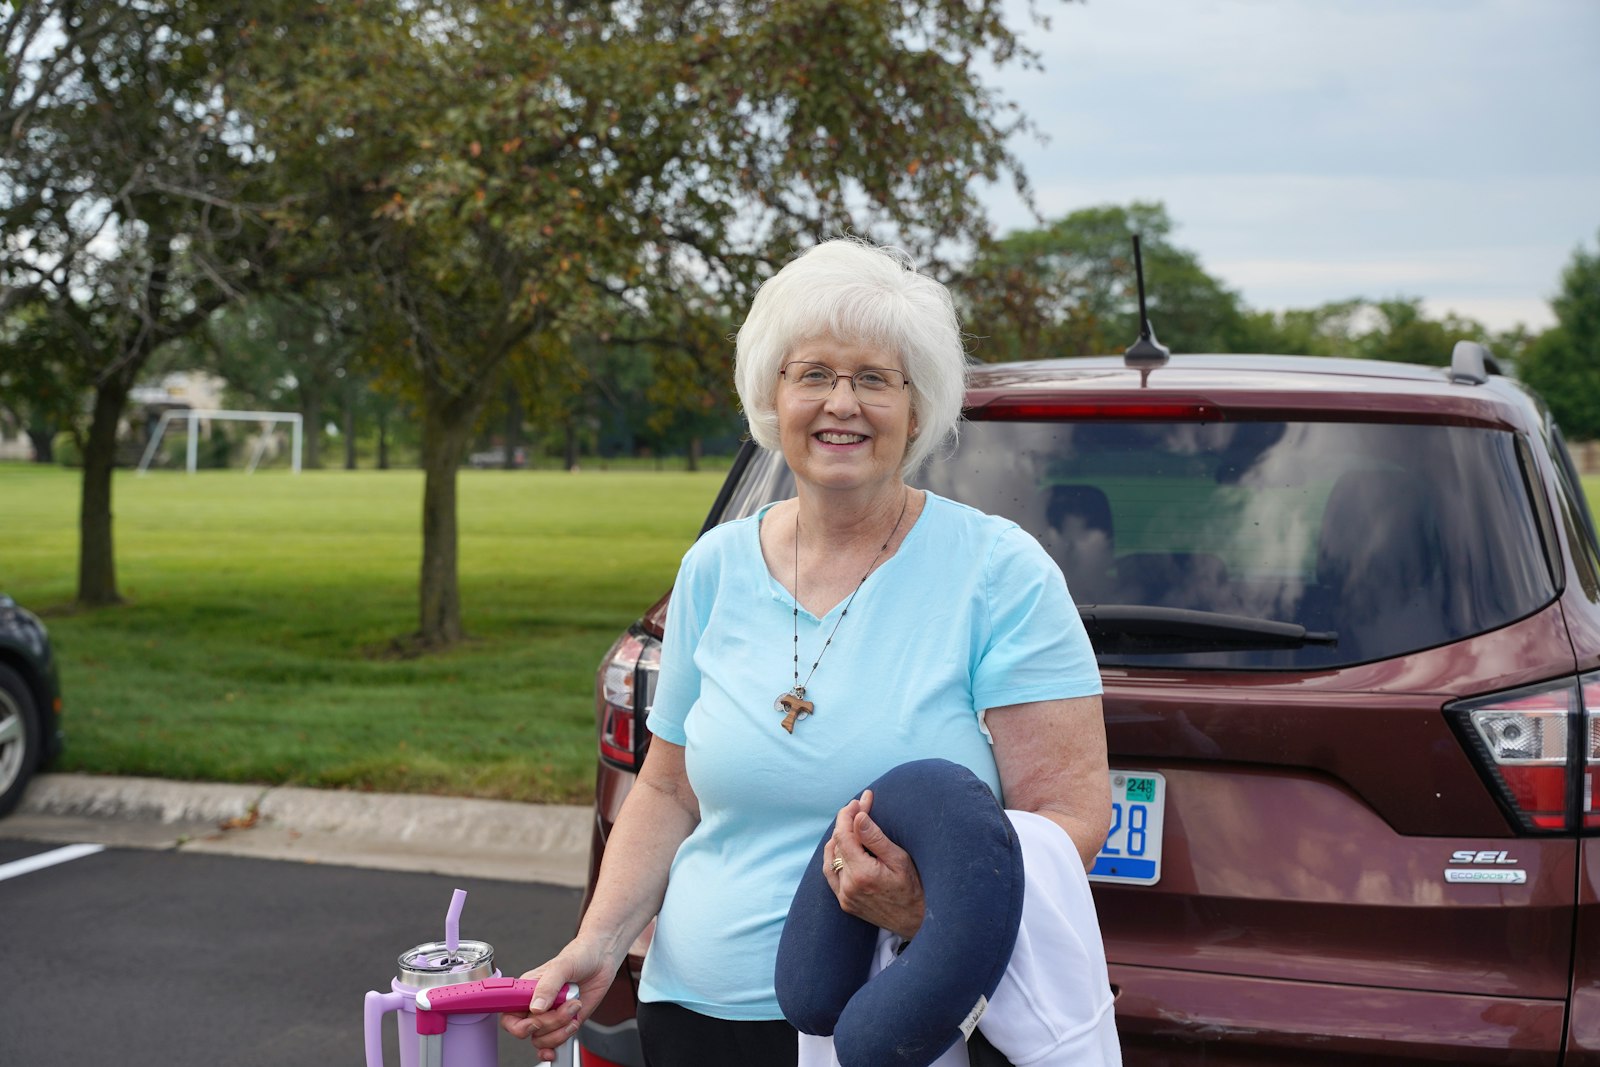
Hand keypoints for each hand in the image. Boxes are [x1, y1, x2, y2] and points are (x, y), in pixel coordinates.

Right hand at [499, 938, 617, 1062]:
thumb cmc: (578, 955)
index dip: (516, 1024)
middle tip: (565, 1007)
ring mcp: (550, 1016)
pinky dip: (557, 1045)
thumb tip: (536, 1007)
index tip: (533, 1019)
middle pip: (527, 1030)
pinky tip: (566, 1033)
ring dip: (560, 1030)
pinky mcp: (564, 1023)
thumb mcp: (562, 966)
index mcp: (527, 990)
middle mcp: (536, 1005)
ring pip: (541, 1039)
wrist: (601, 959)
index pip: (508, 1014)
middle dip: (548, 1023)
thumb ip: (548, 986)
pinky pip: (554, 1043)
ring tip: (574, 1009)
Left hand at [823, 789, 924, 940]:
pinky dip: (834, 857)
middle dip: (846, 823)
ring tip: (850, 824)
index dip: (848, 815)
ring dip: (838, 838)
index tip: (858, 801)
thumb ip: (875, 838)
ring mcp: (844, 896)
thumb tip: (858, 817)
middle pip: (837, 844)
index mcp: (862, 873)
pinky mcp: (845, 903)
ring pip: (830, 858)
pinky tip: (842, 847)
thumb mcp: (899, 859)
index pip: (844, 835)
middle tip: (859, 808)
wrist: (916, 922)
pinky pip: (831, 874)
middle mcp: (848, 886)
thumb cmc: (913, 888)